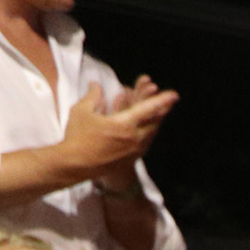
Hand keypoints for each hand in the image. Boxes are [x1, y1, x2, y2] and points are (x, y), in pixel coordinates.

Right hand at [58, 81, 177, 182]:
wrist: (75, 166)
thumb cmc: (77, 137)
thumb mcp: (82, 111)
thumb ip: (93, 96)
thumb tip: (96, 84)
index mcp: (124, 125)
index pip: (147, 109)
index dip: (161, 100)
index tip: (174, 94)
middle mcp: (134, 138)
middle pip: (155, 122)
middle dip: (163, 110)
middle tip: (170, 101)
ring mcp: (135, 151)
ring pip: (152, 133)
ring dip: (157, 121)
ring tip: (162, 113)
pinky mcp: (131, 159)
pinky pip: (146, 143)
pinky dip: (149, 132)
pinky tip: (150, 130)